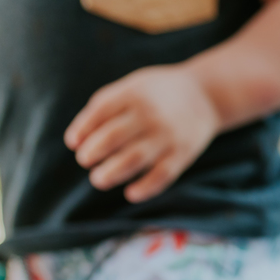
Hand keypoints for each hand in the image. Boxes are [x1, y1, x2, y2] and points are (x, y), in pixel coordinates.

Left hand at [65, 64, 219, 202]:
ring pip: (134, 159)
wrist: (206, 95)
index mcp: (134, 94)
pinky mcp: (182, 154)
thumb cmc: (158, 93)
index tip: (74, 144)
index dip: (83, 129)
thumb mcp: (132, 86)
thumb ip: (104, 107)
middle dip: (92, 153)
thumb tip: (76, 140)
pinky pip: (161, 175)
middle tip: (85, 161)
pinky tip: (130, 193)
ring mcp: (167, 136)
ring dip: (111, 173)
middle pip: (113, 137)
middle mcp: (150, 115)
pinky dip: (145, 187)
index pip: (101, 112)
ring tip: (98, 179)